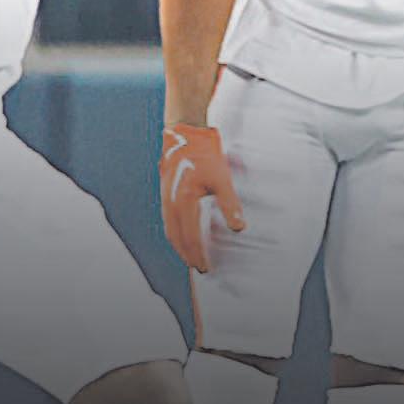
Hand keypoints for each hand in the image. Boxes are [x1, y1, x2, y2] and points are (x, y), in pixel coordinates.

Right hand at [159, 124, 244, 272]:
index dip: (198, 255)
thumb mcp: (221, 178)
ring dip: (179, 247)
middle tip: (199, 268)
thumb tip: (239, 228)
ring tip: (190, 257)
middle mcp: (170, 204)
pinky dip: (175, 234)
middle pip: (176, 239)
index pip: (190, 237)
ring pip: (169, 231)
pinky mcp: (165, 195)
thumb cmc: (204, 155)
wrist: (183, 134)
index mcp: (184, 202)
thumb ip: (229, 204)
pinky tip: (182, 236)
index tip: (206, 268)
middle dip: (187, 256)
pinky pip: (167, 221)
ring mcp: (165, 199)